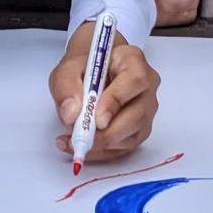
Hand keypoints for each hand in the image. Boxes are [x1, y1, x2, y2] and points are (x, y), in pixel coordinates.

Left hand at [49, 22, 159, 162]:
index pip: (134, 80)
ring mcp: (146, 109)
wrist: (90, 75)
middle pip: (138, 114)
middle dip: (109, 132)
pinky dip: (101, 152)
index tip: (97, 119)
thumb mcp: (67, 69)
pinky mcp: (139, 129)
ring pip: (133, 134)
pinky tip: (79, 146)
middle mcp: (147, 86)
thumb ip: (66, 87)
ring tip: (72, 141)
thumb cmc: (83, 68)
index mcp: (132, 61)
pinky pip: (125, 147)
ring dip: (102, 145)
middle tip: (82, 138)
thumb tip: (71, 114)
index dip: (116, 101)